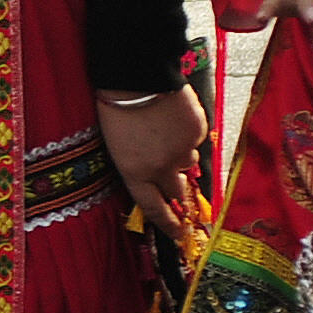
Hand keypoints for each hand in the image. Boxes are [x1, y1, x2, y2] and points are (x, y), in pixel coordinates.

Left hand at [95, 88, 206, 240]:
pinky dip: (187, 133)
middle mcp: (161, 168)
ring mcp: (182, 151)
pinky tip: (173, 117)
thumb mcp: (117, 147)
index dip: (168, 224)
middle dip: (177, 190)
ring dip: (180, 156)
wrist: (137, 77)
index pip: (153, 208)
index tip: (179, 234)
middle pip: (177, 192)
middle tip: (176, 184)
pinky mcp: (196, 132)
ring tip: (166, 134)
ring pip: (188, 164)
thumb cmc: (117, 110)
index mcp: (135, 174)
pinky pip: (195, 140)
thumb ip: (138, 168)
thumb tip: (160, 178)